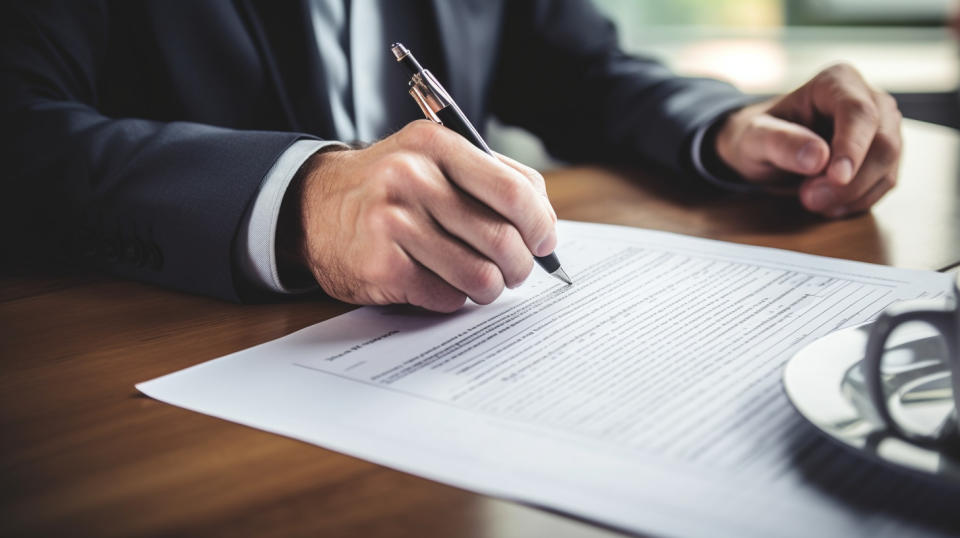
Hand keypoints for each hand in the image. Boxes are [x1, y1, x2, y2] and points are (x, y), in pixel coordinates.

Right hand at [291, 120, 556, 311]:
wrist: (313, 208)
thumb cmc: (388, 188)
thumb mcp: (431, 160)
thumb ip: (487, 179)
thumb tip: (543, 226)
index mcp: (435, 145)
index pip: (513, 189)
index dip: (540, 223)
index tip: (545, 242)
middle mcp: (412, 178)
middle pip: (502, 238)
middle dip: (521, 265)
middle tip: (516, 271)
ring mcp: (393, 222)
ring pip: (479, 274)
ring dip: (491, 288)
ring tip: (484, 283)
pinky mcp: (382, 265)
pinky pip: (447, 296)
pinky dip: (453, 298)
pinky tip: (440, 284)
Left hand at [714, 64, 901, 217]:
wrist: (765, 148)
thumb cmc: (758, 136)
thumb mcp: (753, 138)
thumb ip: (780, 143)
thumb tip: (818, 158)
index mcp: (837, 81)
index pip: (859, 113)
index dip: (852, 147)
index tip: (837, 178)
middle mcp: (870, 98)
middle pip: (883, 143)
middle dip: (850, 181)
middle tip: (809, 199)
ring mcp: (883, 127)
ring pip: (888, 167)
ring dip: (853, 194)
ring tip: (811, 200)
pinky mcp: (885, 155)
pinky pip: (885, 182)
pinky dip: (858, 200)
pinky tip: (828, 204)